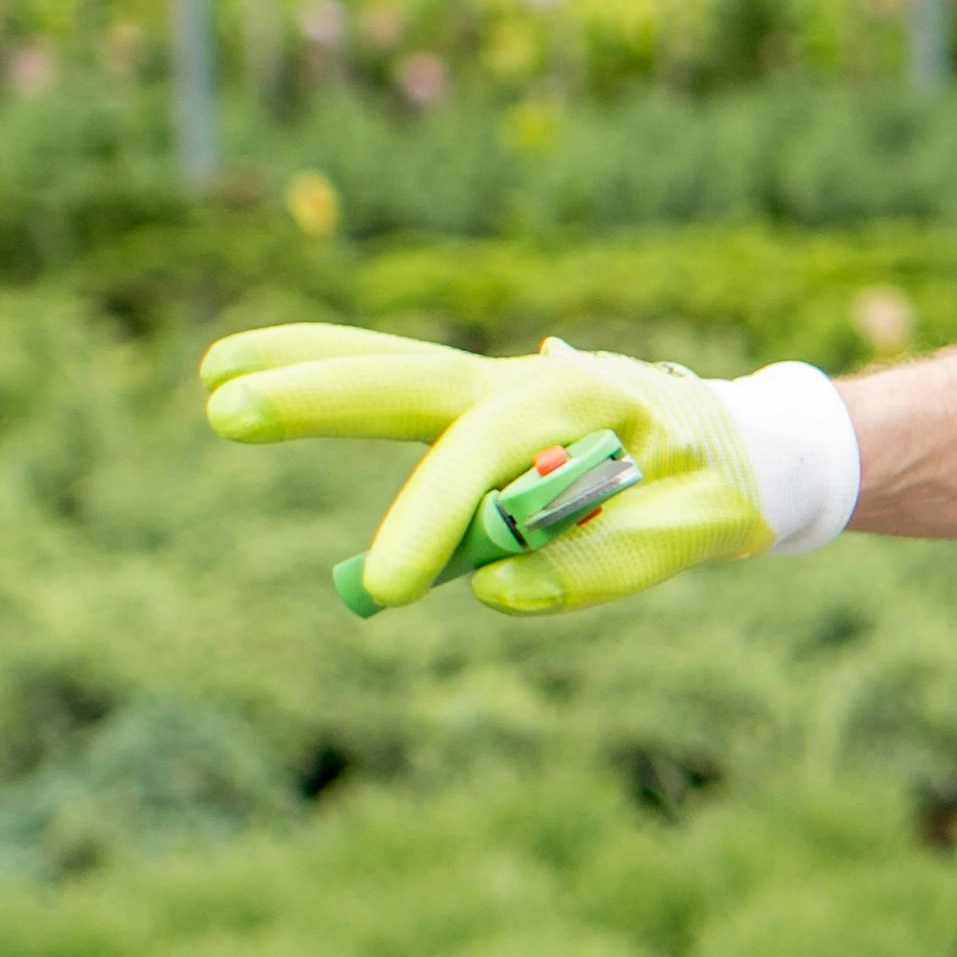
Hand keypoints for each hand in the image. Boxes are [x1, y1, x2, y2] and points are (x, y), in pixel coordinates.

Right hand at [199, 329, 814, 616]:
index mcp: (588, 399)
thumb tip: (496, 592)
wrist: (744, 439)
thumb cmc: (720, 483)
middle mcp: (531, 378)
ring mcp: (500, 387)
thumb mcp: (698, 527)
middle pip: (414, 377)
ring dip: (305, 365)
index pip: (490, 452)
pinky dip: (330, 374)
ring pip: (393, 366)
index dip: (433, 514)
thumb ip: (608, 559)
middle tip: (228, 410)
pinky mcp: (481, 408)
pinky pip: (400, 390)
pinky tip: (254, 377)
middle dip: (322, 393)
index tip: (390, 588)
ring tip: (213, 376)